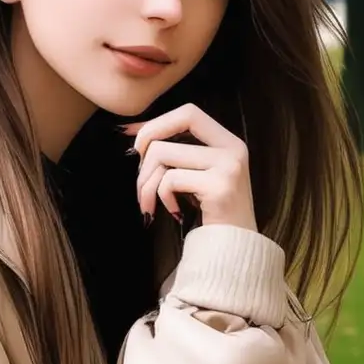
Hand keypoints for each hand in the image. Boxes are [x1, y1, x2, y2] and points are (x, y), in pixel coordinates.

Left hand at [122, 104, 255, 232]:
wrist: (234, 251)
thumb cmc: (210, 214)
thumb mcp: (196, 175)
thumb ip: (174, 151)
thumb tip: (130, 130)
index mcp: (229, 142)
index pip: (188, 113)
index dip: (157, 122)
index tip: (133, 140)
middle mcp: (233, 149)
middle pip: (175, 124)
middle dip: (146, 144)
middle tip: (138, 173)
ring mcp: (228, 167)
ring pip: (164, 153)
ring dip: (146, 182)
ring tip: (149, 203)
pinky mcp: (219, 187)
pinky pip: (170, 180)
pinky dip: (162, 197)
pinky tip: (172, 212)